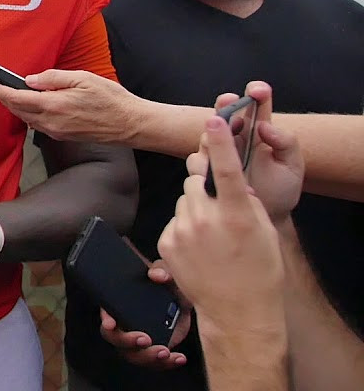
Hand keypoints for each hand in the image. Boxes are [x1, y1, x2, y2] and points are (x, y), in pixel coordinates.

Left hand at [0, 69, 142, 144]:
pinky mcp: (61, 136)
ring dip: (15, 106)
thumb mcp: (83, 78)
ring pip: (25, 118)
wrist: (130, 124)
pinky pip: (37, 124)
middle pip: (17, 110)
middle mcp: (51, 122)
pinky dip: (28, 113)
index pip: (17, 98)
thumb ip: (54, 78)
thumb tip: (31, 80)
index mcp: (54, 105)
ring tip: (10, 92)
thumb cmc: (111, 99)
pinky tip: (31, 104)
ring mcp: (55, 132)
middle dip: (3, 97)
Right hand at [98, 260, 192, 368]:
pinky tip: (178, 358)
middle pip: (117, 339)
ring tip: (164, 352)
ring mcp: (140, 338)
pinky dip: (167, 363)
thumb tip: (156, 275)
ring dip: (148, 357)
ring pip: (134, 355)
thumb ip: (162, 270)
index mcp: (122, 305)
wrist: (183, 298)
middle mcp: (127, 324)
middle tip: (144, 339)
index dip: (106, 321)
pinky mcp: (155, 349)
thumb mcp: (167, 273)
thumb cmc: (169, 285)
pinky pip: (154, 362)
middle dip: (128, 342)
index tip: (110, 323)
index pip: (107, 314)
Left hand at [158, 114, 283, 325]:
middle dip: (204, 184)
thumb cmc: (259, 271)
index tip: (213, 119)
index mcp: (236, 213)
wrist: (237, 312)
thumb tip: (232, 181)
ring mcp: (182, 231)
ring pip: (184, 200)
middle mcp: (206, 219)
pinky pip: (174, 220)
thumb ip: (247, 200)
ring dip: (195, 207)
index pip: (225, 169)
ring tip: (211, 234)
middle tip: (218, 203)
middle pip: (195, 180)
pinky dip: (185, 227)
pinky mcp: (166, 242)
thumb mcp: (265, 231)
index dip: (219, 142)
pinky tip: (199, 247)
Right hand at [192, 82, 303, 222]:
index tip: (258, 89)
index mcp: (258, 133)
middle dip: (224, 104)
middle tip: (228, 101)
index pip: (255, 106)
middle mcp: (234, 140)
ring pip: (205, 137)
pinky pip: (195, 162)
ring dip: (212, 137)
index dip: (255, 93)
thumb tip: (265, 126)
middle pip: (223, 114)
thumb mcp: (292, 166)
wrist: (265, 218)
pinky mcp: (205, 172)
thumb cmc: (280, 190)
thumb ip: (286, 143)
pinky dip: (204, 165)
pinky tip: (218, 175)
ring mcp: (217, 155)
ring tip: (226, 148)